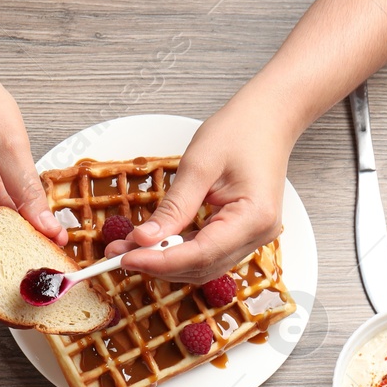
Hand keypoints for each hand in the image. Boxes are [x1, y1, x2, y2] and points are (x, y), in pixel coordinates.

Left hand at [103, 98, 294, 282]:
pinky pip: (209, 254)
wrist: (268, 119)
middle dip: (157, 264)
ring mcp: (254, 237)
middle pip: (201, 267)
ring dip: (166, 262)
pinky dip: (180, 253)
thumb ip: (172, 207)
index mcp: (253, 217)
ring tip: (130, 249)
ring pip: (204, 266)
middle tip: (118, 254)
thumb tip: (144, 239)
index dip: (160, 261)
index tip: (126, 258)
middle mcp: (259, 235)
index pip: (200, 255)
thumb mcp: (198, 165)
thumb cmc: (240, 131)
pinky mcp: (244, 234)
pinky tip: (156, 244)